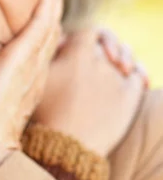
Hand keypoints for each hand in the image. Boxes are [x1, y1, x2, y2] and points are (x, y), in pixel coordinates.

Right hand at [32, 29, 145, 155]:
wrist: (67, 148)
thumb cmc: (46, 114)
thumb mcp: (38, 79)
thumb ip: (49, 55)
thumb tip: (58, 38)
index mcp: (78, 53)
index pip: (91, 31)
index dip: (89, 37)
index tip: (82, 47)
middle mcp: (100, 61)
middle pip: (110, 44)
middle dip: (107, 47)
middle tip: (103, 58)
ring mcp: (117, 79)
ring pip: (127, 57)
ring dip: (124, 57)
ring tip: (120, 66)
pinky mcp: (130, 97)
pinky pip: (140, 75)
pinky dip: (139, 72)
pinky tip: (135, 76)